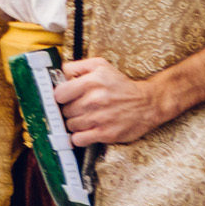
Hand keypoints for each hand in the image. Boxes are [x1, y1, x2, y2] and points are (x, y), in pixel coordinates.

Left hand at [56, 55, 175, 145]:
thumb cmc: (120, 84)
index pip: (59, 94)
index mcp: (92, 81)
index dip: (61, 97)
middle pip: (64, 111)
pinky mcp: (106, 134)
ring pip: (70, 125)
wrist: (148, 103)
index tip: (66, 98)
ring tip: (87, 118)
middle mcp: (95, 99)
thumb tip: (57, 74)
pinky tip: (87, 130)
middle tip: (81, 108)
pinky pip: (78, 139)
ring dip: (75, 123)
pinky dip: (79, 137)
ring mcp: (100, 118)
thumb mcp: (100, 65)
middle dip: (70, 110)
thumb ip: (76, 66)